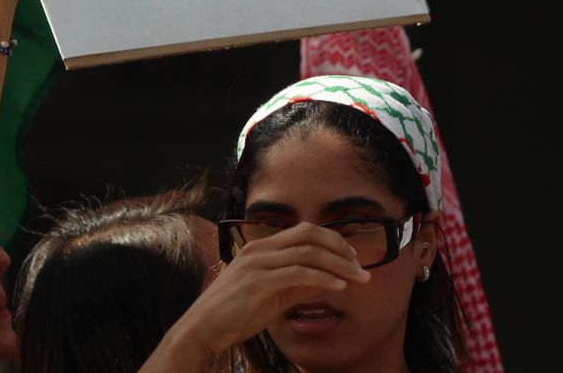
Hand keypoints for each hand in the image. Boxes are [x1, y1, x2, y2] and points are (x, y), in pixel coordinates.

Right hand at [166, 223, 369, 359]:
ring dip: (338, 264)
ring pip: (307, 252)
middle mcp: (260, 249)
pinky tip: (338, 287)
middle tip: (360, 265)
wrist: (202, 330)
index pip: (305, 231)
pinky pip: (297, 273)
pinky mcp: (257, 282)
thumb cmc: (235, 314)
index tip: (352, 258)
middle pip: (309, 233)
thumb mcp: (273, 296)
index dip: (333, 240)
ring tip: (358, 278)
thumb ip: (298, 285)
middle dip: (340, 246)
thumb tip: (328, 279)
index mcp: (262, 247)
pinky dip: (322, 277)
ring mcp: (257, 263)